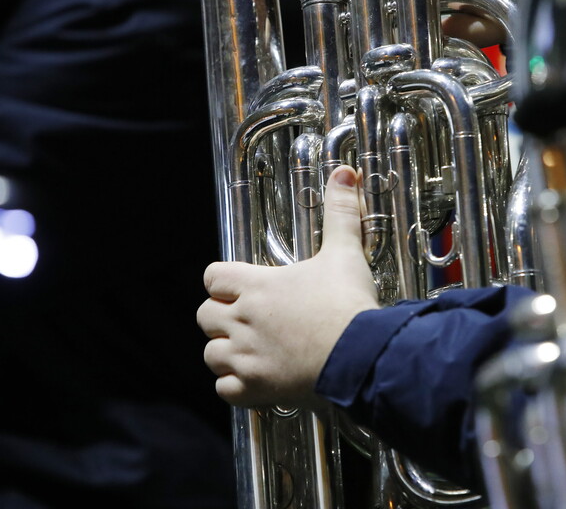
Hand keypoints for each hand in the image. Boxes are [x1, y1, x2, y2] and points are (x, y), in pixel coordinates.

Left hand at [197, 166, 378, 408]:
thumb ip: (340, 213)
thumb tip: (344, 174)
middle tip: (246, 318)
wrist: (360, 356)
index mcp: (256, 286)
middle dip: (220, 317)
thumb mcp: (344, 252)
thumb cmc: (348, 305)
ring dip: (225, 352)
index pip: (212, 277)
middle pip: (204, 316)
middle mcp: (242, 321)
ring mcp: (246, 357)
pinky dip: (236, 387)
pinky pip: (225, 391)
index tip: (240, 286)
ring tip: (250, 350)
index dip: (223, 281)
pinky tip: (256, 379)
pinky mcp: (255, 388)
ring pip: (211, 355)